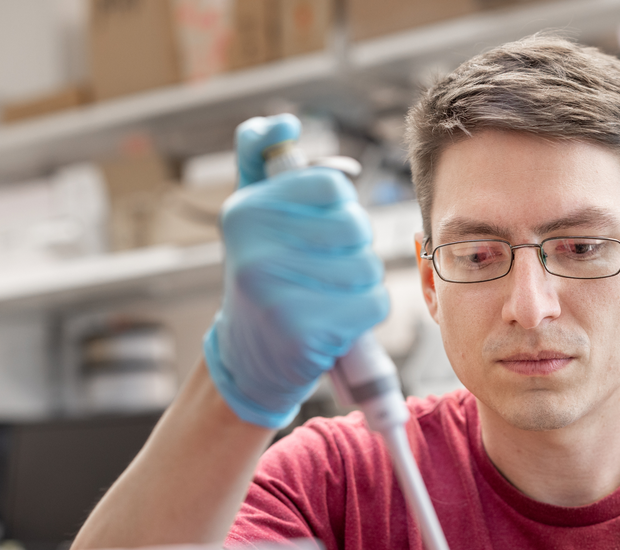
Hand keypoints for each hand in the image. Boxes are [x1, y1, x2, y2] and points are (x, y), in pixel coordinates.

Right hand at [204, 114, 388, 428]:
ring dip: (359, 283)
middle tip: (323, 269)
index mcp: (245, 211)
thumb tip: (282, 123)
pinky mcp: (307, 333)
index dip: (337, 210)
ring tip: (326, 295)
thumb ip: (261, 157)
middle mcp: (255, 250)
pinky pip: (374, 304)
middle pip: (354, 228)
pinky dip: (365, 312)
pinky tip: (335, 320)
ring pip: (367, 268)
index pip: (332, 187)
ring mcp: (278, 294)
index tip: (314, 232)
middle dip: (352, 249)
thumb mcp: (252, 212)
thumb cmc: (263, 274)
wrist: (248, 356)